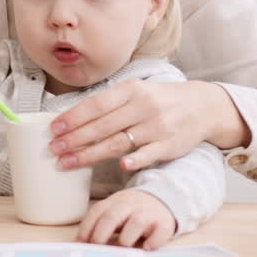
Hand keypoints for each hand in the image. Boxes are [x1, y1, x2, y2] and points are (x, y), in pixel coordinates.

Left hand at [48, 79, 249, 171]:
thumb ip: (109, 103)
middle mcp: (143, 106)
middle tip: (54, 149)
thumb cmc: (160, 100)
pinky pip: (150, 154)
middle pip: (103, 125)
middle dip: (75, 138)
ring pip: (119, 142)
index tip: (54, 129)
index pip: (97, 104)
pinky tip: (121, 165)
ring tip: (68, 162)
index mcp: (131, 90)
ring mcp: (157, 126)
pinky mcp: (170, 145)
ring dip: (90, 154)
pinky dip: (136, 159)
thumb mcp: (136, 91)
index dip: (74, 117)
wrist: (202, 106)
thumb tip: (72, 116)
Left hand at [76, 189, 174, 249]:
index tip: (80, 242)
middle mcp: (130, 205)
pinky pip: (160, 232)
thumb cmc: (132, 212)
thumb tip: (82, 245)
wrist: (163, 198)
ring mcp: (148, 214)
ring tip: (123, 247)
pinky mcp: (164, 224)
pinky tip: (146, 248)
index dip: (87, 226)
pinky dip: (153, 242)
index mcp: (115, 202)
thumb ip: (101, 224)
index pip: (97, 211)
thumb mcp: (116, 211)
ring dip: (127, 237)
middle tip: (96, 246)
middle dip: (102, 232)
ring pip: (136, 222)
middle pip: (113, 216)